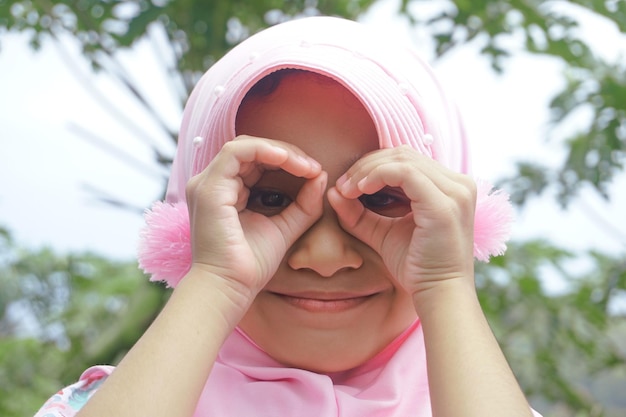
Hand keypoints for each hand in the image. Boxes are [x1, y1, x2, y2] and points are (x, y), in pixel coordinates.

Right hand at [185, 135, 325, 301]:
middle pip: (252, 150)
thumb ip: (304, 204)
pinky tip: (288, 161)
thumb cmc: (251, 265)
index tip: (314, 172)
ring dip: (279, 151)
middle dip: (286, 153)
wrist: (230, 288)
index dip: (287, 161)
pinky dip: (265, 151)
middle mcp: (213, 184)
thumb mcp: (285, 227)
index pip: (256, 162)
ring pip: (245, 146)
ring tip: (305, 164)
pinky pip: (237, 152)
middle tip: (313, 167)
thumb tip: (320, 175)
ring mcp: (207, 183)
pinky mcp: (209, 187)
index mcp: (226, 192)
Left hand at [328, 145, 475, 297]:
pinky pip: (404, 172)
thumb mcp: (383, 233)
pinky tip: (359, 190)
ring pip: (401, 159)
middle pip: (403, 154)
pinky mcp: (443, 203)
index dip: (372, 166)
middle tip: (342, 184)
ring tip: (347, 188)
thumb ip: (359, 213)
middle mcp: (458, 184)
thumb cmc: (416, 267)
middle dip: (366, 165)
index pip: (406, 159)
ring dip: (367, 171)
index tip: (346, 185)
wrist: (438, 295)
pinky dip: (377, 176)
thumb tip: (333, 191)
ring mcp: (455, 191)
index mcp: (450, 187)